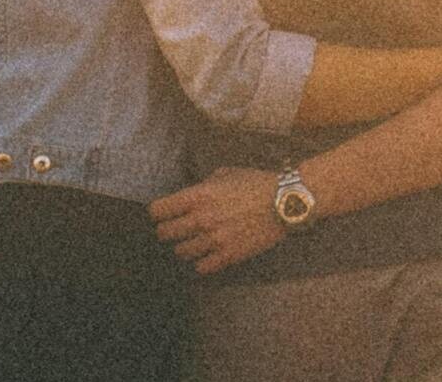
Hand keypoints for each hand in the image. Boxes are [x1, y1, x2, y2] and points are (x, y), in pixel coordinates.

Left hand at [150, 168, 288, 273]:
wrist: (285, 202)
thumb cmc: (256, 183)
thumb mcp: (225, 174)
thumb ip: (202, 186)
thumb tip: (189, 197)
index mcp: (198, 196)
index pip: (157, 211)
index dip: (158, 213)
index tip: (163, 215)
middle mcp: (202, 219)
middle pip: (164, 234)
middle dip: (168, 231)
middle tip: (178, 230)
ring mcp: (214, 239)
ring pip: (181, 252)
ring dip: (185, 247)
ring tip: (195, 242)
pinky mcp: (228, 255)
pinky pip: (201, 267)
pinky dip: (201, 262)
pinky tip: (208, 254)